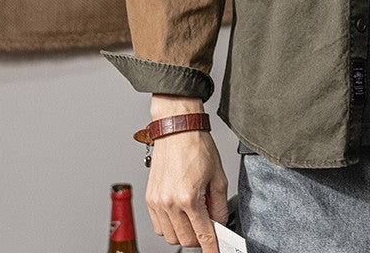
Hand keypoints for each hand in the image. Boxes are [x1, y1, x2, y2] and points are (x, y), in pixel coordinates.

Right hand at [145, 95, 228, 252]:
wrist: (178, 128)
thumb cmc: (197, 146)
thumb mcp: (218, 175)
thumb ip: (219, 204)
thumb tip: (220, 222)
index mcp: (189, 197)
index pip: (203, 233)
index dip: (212, 247)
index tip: (216, 251)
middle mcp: (170, 202)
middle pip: (186, 239)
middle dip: (200, 237)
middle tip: (209, 225)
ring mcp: (157, 202)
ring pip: (170, 236)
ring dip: (184, 232)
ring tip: (195, 215)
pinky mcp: (149, 199)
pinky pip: (159, 226)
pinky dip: (170, 226)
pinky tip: (181, 212)